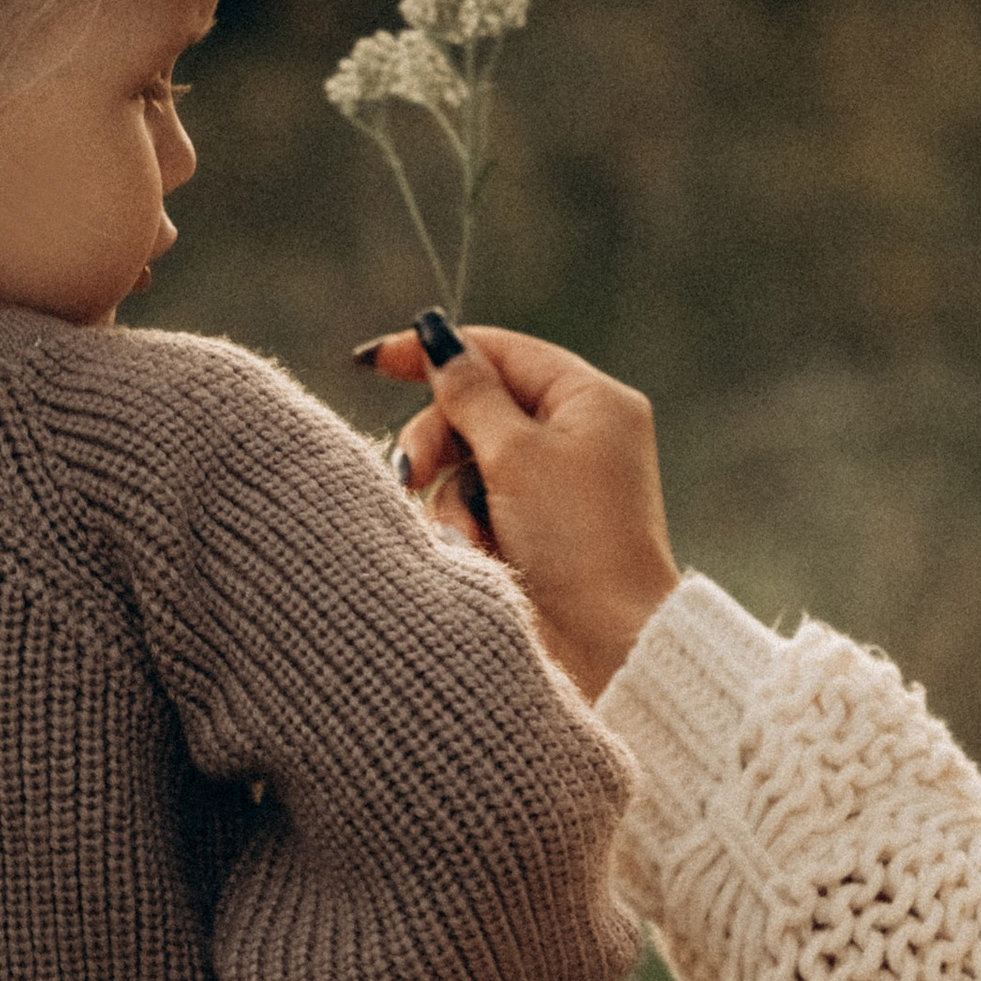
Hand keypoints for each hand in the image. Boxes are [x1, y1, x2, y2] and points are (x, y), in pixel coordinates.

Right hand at [367, 323, 678, 701]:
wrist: (607, 645)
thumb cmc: (574, 541)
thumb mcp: (515, 454)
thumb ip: (467, 392)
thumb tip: (436, 335)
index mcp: (589, 401)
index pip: (500, 352)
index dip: (436, 354)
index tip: (372, 362)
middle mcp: (575, 437)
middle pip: (474, 410)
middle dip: (437, 443)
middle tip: (409, 473)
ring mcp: (553, 487)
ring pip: (464, 466)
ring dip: (452, 500)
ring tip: (468, 539)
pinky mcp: (534, 533)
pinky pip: (474, 509)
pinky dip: (466, 530)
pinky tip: (476, 557)